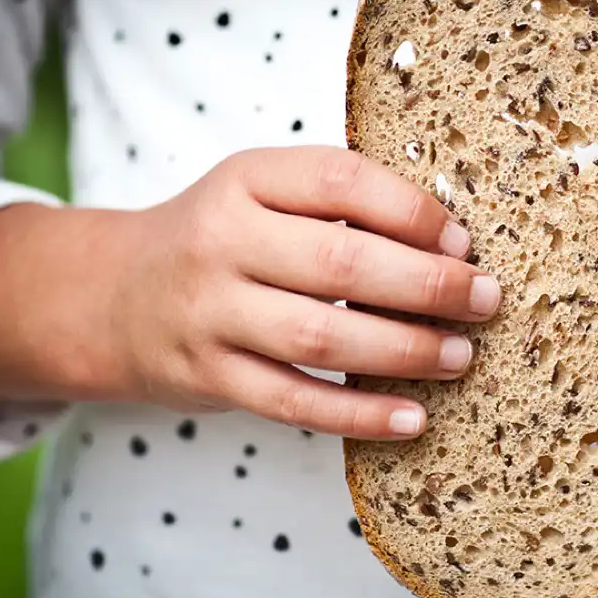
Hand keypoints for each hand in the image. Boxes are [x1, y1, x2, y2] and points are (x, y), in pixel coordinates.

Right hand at [106, 146, 501, 439]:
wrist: (112, 296)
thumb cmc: (222, 239)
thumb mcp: (263, 193)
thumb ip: (338, 205)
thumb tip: (452, 243)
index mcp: (245, 179)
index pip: (340, 181)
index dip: (412, 211)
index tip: (462, 242)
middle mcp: (222, 242)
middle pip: (341, 265)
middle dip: (428, 287)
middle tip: (485, 301)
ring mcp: (211, 315)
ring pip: (322, 339)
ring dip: (405, 351)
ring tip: (461, 356)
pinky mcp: (210, 377)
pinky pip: (295, 404)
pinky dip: (360, 416)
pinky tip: (414, 418)